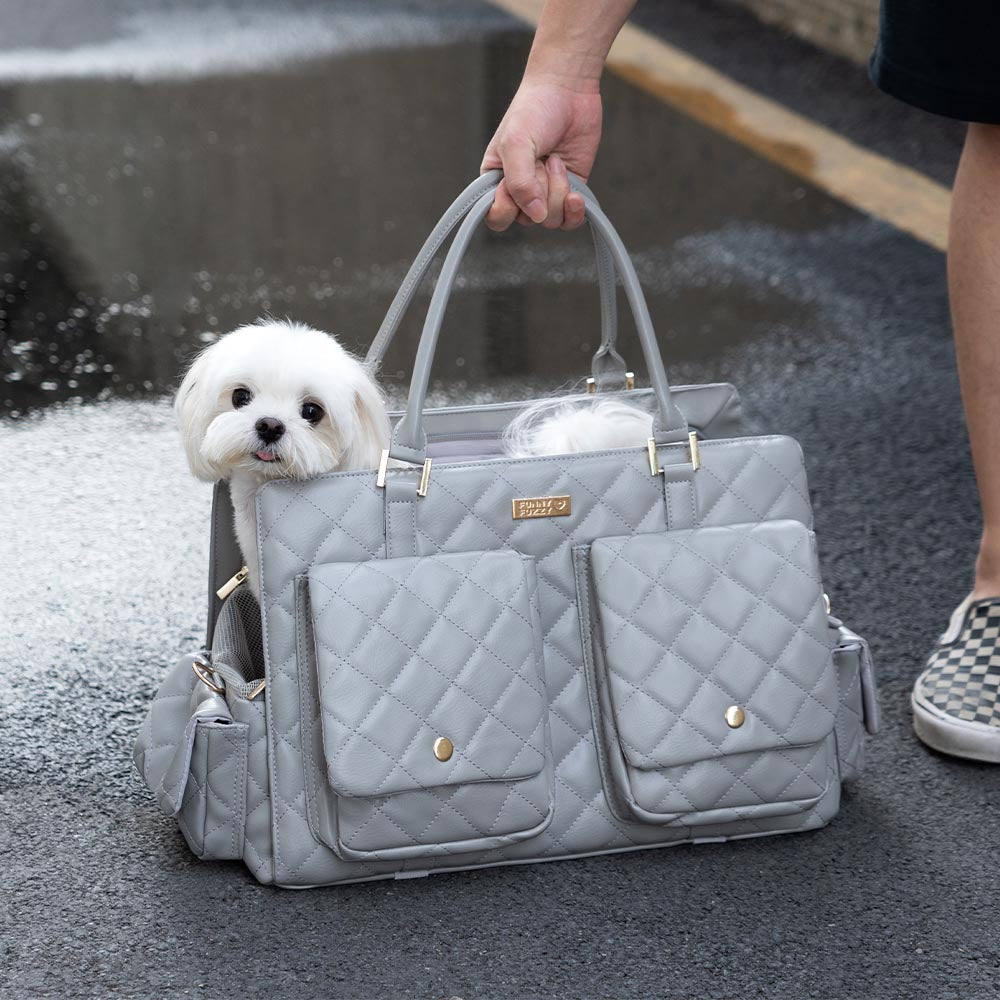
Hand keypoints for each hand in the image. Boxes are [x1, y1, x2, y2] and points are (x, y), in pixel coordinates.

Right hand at [480, 77, 601, 231]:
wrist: (568, 89)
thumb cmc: (533, 109)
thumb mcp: (516, 143)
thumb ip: (520, 182)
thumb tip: (537, 215)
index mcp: (497, 181)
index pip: (497, 218)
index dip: (507, 210)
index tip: (513, 187)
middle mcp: (521, 191)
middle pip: (528, 220)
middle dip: (539, 191)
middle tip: (542, 159)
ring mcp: (547, 193)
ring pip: (550, 220)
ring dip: (558, 191)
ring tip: (557, 160)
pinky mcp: (570, 191)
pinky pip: (570, 220)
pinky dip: (575, 211)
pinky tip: (576, 196)